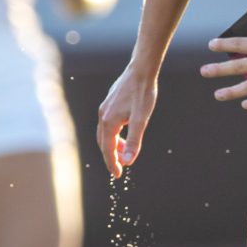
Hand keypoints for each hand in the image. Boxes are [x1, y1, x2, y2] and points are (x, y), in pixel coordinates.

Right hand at [96, 61, 158, 178]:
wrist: (141, 71)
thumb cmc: (143, 94)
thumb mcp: (141, 120)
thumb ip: (134, 142)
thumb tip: (128, 162)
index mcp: (109, 122)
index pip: (108, 149)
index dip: (112, 164)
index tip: (118, 176)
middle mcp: (103, 116)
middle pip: (103, 143)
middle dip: (110, 157)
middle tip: (120, 168)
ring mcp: (104, 108)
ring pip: (104, 133)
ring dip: (112, 145)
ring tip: (124, 152)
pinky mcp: (109, 103)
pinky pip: (106, 125)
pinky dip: (113, 134)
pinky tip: (123, 134)